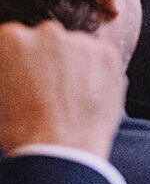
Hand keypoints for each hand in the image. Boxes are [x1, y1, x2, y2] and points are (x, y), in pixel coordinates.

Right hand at [0, 20, 126, 158]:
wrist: (58, 151)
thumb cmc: (20, 129)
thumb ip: (8, 68)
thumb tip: (18, 70)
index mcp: (11, 39)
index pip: (19, 40)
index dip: (25, 62)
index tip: (30, 79)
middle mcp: (45, 32)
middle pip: (49, 40)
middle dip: (50, 59)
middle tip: (51, 90)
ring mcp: (79, 41)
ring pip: (77, 48)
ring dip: (76, 64)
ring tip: (72, 98)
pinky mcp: (106, 54)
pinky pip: (101, 58)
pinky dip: (99, 73)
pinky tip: (90, 97)